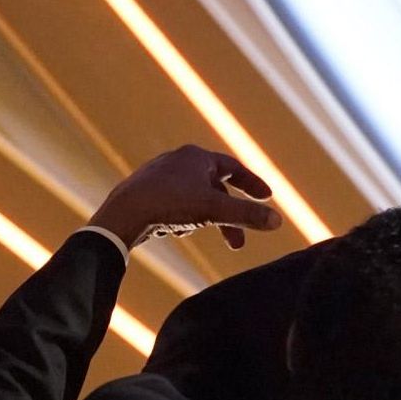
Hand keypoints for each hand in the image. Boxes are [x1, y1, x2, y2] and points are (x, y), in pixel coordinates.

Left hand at [87, 146, 283, 250]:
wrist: (123, 214)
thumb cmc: (170, 204)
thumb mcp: (215, 210)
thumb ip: (247, 215)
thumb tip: (277, 221)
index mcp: (196, 157)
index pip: (233, 168)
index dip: (252, 184)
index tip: (267, 198)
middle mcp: (178, 161)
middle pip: (215, 189)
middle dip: (229, 216)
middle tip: (239, 242)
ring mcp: (160, 176)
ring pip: (196, 199)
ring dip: (207, 220)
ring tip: (200, 235)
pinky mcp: (146, 192)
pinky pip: (176, 205)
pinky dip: (186, 218)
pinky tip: (176, 231)